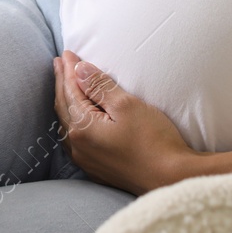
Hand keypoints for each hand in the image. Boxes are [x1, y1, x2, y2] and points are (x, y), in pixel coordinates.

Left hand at [51, 49, 198, 195]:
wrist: (172, 178)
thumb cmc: (153, 140)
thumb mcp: (127, 105)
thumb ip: (100, 86)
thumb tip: (78, 69)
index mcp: (82, 128)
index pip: (70, 91)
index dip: (69, 70)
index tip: (67, 53)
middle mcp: (78, 146)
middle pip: (64, 107)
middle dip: (62, 83)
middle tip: (59, 63)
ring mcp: (86, 160)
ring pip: (67, 124)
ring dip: (66, 101)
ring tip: (65, 85)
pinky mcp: (97, 168)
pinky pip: (76, 138)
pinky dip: (73, 120)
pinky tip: (76, 117)